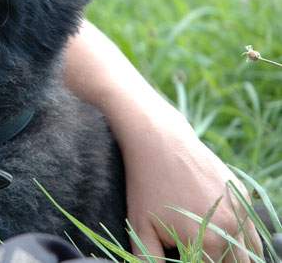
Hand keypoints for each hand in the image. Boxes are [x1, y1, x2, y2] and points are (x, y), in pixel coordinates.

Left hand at [124, 110, 262, 261]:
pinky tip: (223, 237)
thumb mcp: (140, 228)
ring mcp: (240, 210)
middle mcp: (232, 229)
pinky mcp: (241, 194)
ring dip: (235, 257)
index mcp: (208, 243)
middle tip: (198, 255)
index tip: (184, 257)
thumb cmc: (145, 185)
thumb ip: (149, 260)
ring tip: (212, 252)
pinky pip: (250, 228)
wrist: (159, 140)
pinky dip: (242, 237)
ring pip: (249, 251)